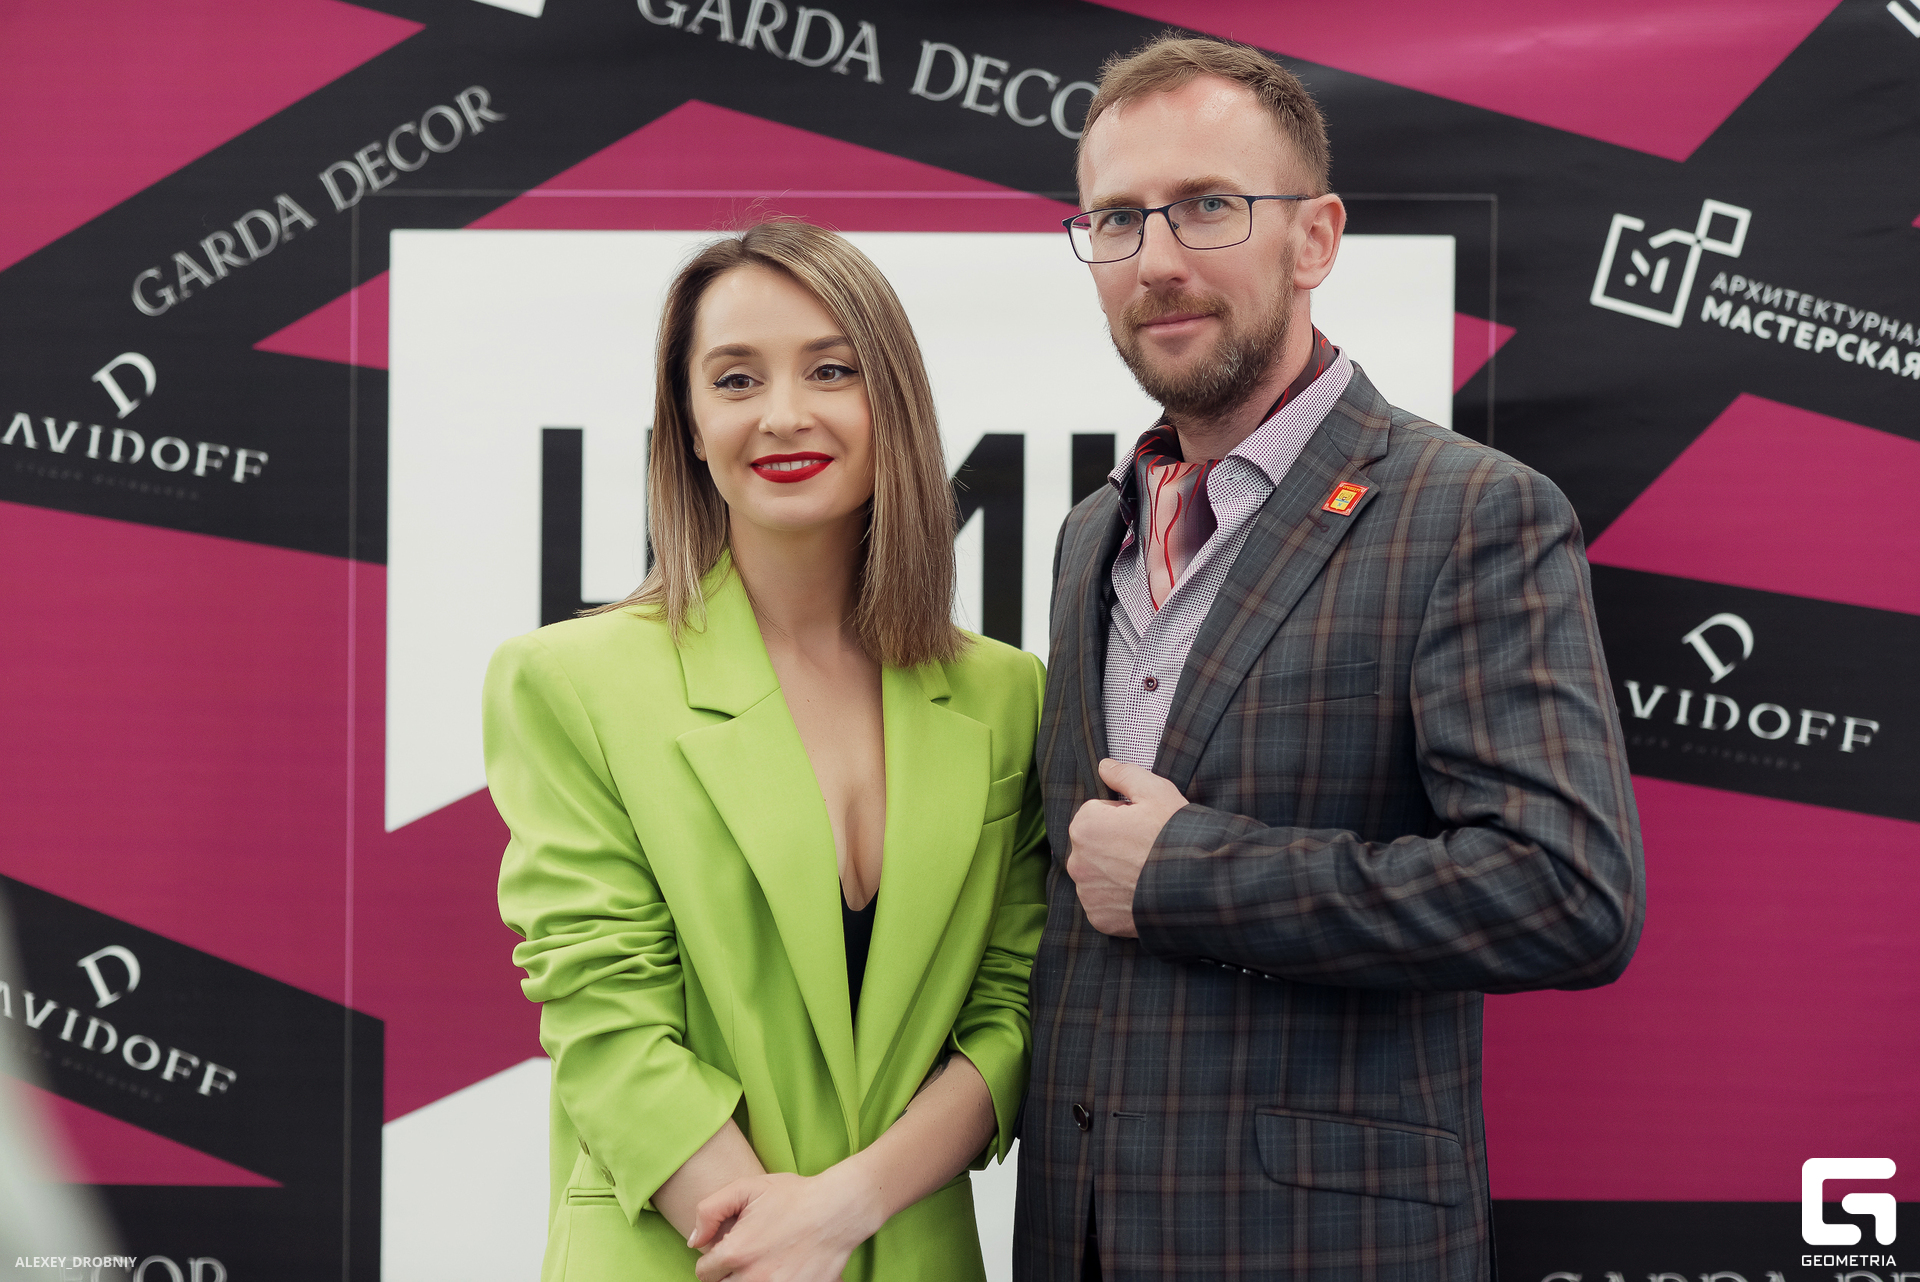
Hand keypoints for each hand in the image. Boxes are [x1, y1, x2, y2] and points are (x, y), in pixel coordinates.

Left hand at [689, 1168, 881, 1280]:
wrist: (838, 1209)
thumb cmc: (793, 1196)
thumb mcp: (747, 1187)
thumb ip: (709, 1210)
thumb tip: (694, 1242)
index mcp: (736, 1252)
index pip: (703, 1273)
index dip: (713, 1260)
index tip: (727, 1251)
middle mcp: (752, 1278)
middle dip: (728, 1274)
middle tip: (746, 1258)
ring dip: (748, 1280)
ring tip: (762, 1265)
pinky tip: (782, 1270)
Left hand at [1065, 759, 1188, 937]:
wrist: (1197, 885)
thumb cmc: (1175, 835)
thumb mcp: (1156, 791)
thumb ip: (1124, 774)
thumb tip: (1104, 766)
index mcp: (1084, 826)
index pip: (1096, 813)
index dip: (1122, 816)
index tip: (1143, 824)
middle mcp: (1077, 862)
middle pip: (1094, 845)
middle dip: (1113, 844)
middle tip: (1146, 848)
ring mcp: (1087, 893)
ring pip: (1097, 874)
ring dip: (1114, 872)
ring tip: (1145, 872)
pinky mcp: (1099, 919)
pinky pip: (1103, 903)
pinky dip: (1118, 900)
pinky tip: (1141, 893)